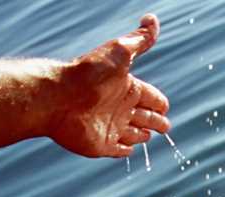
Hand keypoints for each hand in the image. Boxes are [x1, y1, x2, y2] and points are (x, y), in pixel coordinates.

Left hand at [50, 14, 170, 157]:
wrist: (59, 96)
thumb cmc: (89, 73)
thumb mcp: (118, 52)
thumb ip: (139, 40)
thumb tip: (152, 18)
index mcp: (127, 88)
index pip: (151, 97)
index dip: (159, 102)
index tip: (164, 106)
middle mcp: (120, 107)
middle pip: (146, 117)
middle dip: (157, 121)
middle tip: (165, 126)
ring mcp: (111, 127)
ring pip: (133, 134)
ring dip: (142, 135)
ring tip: (148, 135)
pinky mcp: (101, 145)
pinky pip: (118, 150)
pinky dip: (125, 151)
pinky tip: (130, 150)